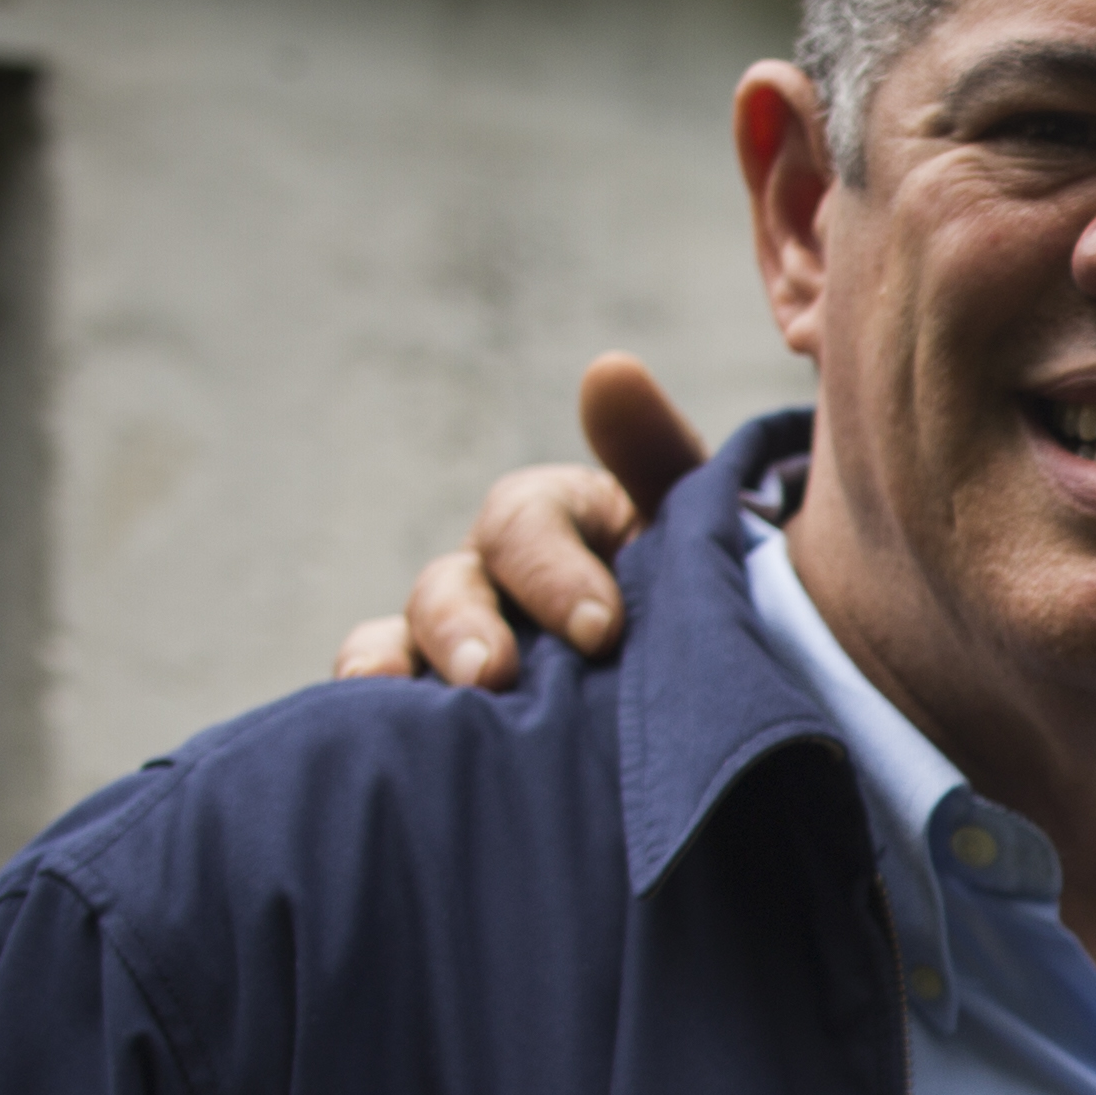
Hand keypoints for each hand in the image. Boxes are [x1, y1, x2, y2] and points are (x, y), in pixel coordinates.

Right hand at [329, 357, 715, 686]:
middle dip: (464, 626)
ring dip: (394, 662)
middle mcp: (497, 580)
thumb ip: (657, 455)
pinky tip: (371, 725)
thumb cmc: (715, 601)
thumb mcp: (697, 531)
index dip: (552, 570)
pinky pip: (389, 707)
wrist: (726, 699)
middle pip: (451, 586)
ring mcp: (465, 646)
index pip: (526, 523)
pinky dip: (369, 710)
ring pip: (405, 640)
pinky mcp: (449, 711)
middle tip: (493, 672)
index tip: (600, 629)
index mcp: (559, 526)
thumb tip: (609, 369)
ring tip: (401, 696)